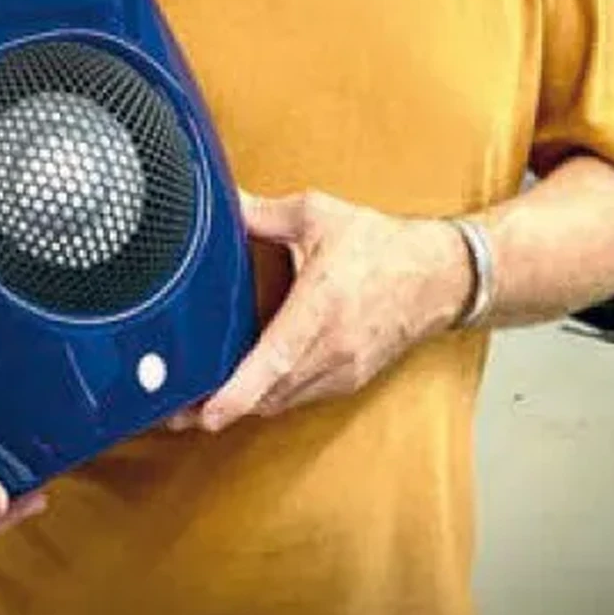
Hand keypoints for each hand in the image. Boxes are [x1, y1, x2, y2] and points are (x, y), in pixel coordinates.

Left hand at [171, 190, 471, 433]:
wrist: (439, 276)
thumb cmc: (383, 246)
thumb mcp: (318, 215)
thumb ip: (264, 214)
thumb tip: (224, 204)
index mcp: (322, 305)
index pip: (274, 360)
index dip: (236, 391)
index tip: (206, 410)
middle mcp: (333, 347)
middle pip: (268, 393)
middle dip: (220, 406)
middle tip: (174, 409)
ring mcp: (343, 369)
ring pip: (281, 401)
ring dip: (244, 405)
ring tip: (200, 404)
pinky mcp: (349, 380)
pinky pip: (300, 397)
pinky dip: (271, 396)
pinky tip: (249, 387)